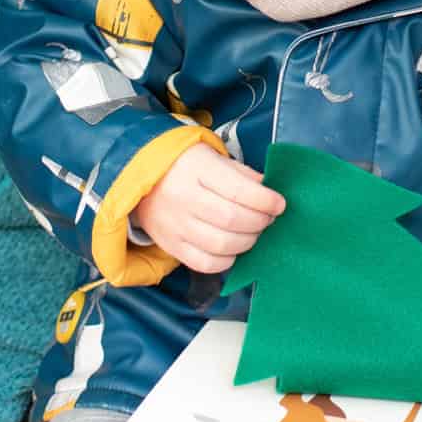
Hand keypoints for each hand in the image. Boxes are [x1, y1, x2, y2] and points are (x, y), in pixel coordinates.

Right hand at [133, 144, 285, 274]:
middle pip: (232, 220)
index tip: (279, 203)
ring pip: (222, 245)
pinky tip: (234, 247)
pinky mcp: (172, 246)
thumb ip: (242, 174)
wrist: (143, 179)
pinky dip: (228, 259)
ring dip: (248, 241)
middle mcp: (183, 198)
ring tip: (253, 231)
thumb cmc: (185, 166)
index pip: (238, 191)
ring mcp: (175, 226)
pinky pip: (206, 264)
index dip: (265, 201)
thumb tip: (267, 194)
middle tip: (268, 218)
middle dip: (260, 221)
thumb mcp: (213, 157)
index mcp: (196, 170)